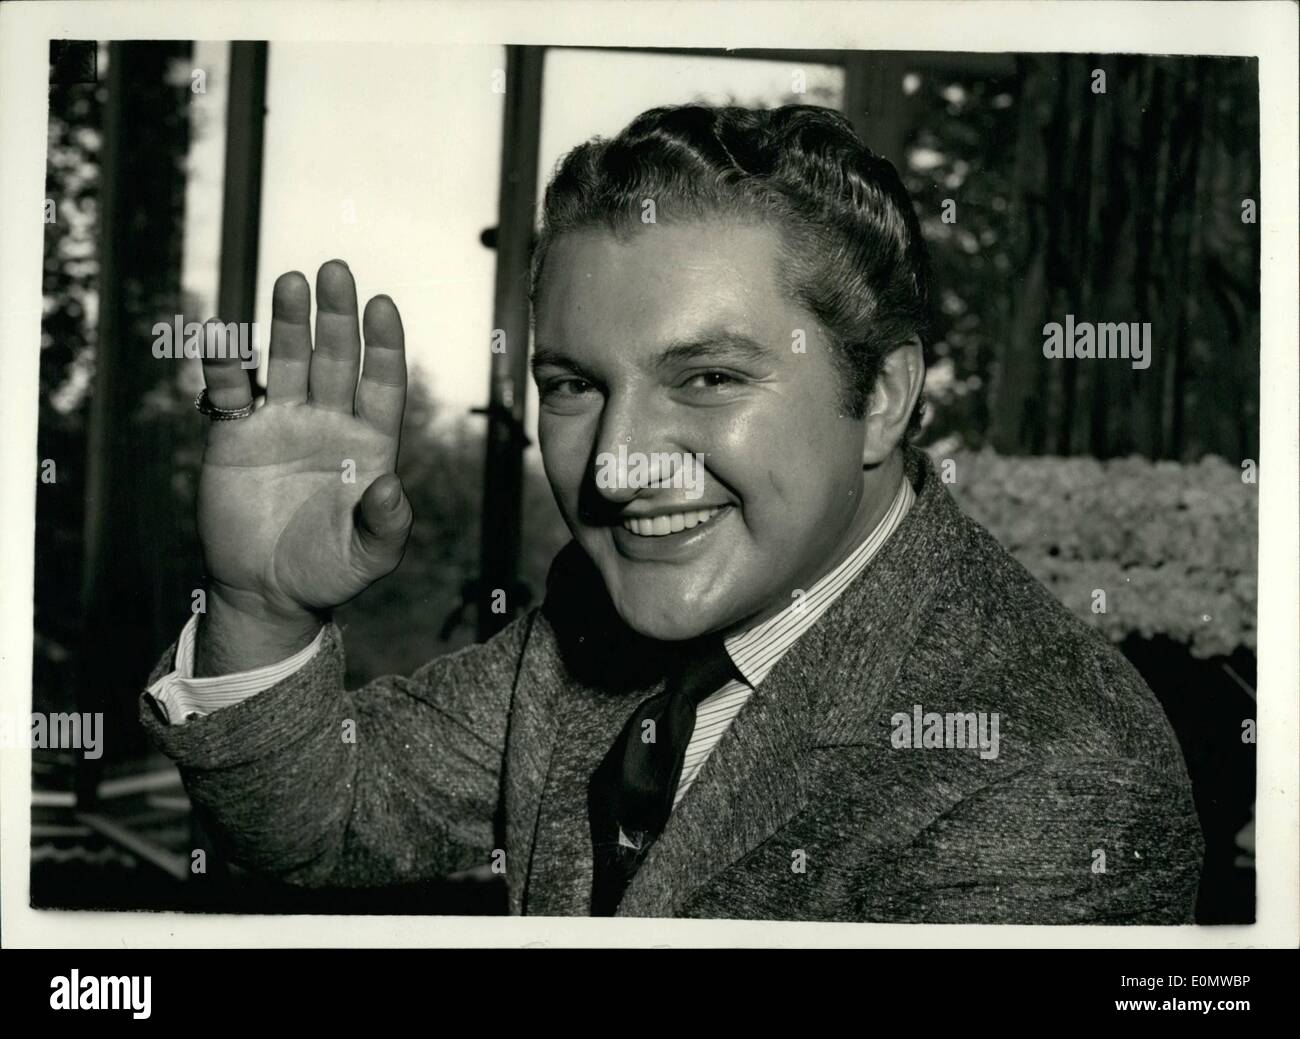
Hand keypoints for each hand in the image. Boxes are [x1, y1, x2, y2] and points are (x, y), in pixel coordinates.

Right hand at [195, 260, 411, 646]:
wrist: (267, 591)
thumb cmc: (330, 570)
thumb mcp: (370, 556)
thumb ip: (387, 525)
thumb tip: (389, 487)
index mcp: (370, 443)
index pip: (382, 383)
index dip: (383, 345)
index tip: (382, 306)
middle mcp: (329, 422)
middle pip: (336, 358)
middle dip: (336, 316)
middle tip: (335, 271)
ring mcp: (282, 423)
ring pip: (287, 361)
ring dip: (289, 323)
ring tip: (290, 282)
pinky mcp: (235, 435)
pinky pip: (230, 391)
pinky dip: (224, 363)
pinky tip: (220, 334)